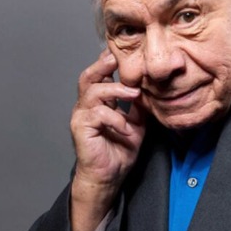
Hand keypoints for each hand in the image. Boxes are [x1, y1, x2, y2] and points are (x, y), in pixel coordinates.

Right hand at [70, 49, 145, 230]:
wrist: (109, 176)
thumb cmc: (119, 151)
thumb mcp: (136, 123)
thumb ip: (138, 106)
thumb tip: (149, 88)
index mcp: (98, 101)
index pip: (100, 74)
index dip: (110, 62)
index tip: (128, 54)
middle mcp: (86, 105)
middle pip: (89, 76)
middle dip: (104, 65)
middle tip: (121, 60)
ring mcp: (81, 116)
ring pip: (93, 91)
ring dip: (115, 89)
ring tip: (134, 94)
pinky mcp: (80, 129)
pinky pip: (97, 114)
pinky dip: (115, 118)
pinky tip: (125, 128)